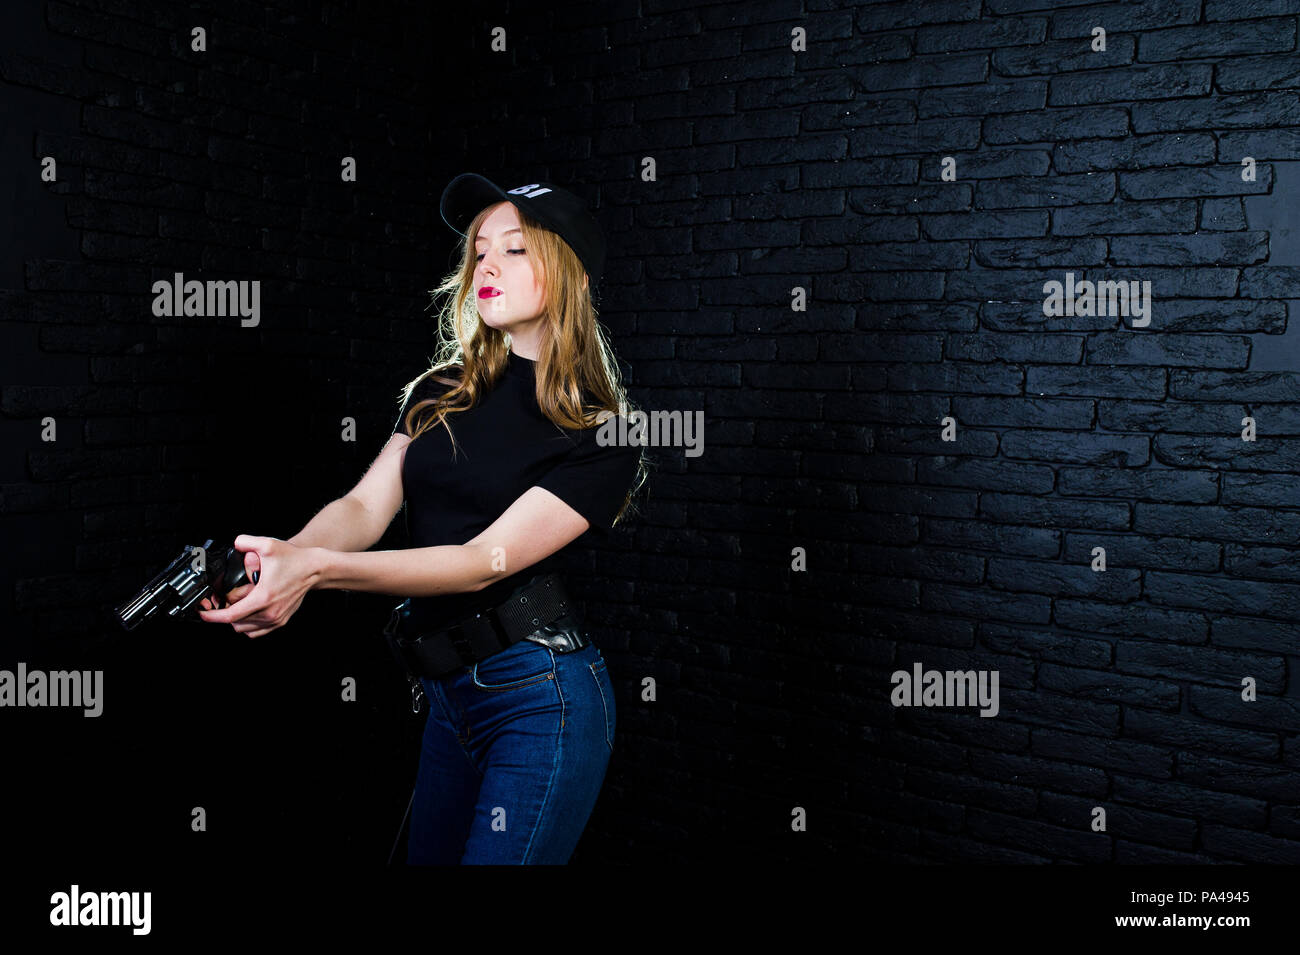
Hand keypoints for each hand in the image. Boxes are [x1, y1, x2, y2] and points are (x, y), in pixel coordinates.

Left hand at [197, 535, 318, 638]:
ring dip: (236, 621)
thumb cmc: (295, 560)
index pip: (230, 615)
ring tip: (233, 607)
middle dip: (223, 615)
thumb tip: (234, 544)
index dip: (212, 616)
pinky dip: (248, 625)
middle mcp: (269, 612)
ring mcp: (276, 618)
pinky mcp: (281, 620)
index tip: (203, 613)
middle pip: (235, 624)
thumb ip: (245, 542)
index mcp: (263, 597)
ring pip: (246, 630)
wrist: (315, 568)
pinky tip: (246, 613)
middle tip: (218, 603)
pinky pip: (257, 631)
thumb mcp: (267, 545)